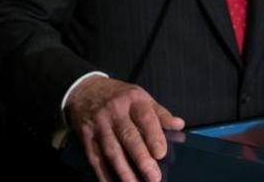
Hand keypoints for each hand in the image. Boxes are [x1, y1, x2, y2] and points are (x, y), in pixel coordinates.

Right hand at [65, 76, 184, 181]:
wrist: (85, 90)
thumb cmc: (118, 97)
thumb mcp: (140, 97)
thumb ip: (160, 113)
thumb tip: (179, 125)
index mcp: (133, 100)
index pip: (145, 118)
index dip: (153, 136)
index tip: (161, 153)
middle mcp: (115, 112)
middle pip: (128, 136)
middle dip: (141, 158)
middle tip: (153, 177)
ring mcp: (99, 125)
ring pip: (112, 150)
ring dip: (124, 171)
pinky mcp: (87, 137)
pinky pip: (96, 158)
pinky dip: (104, 174)